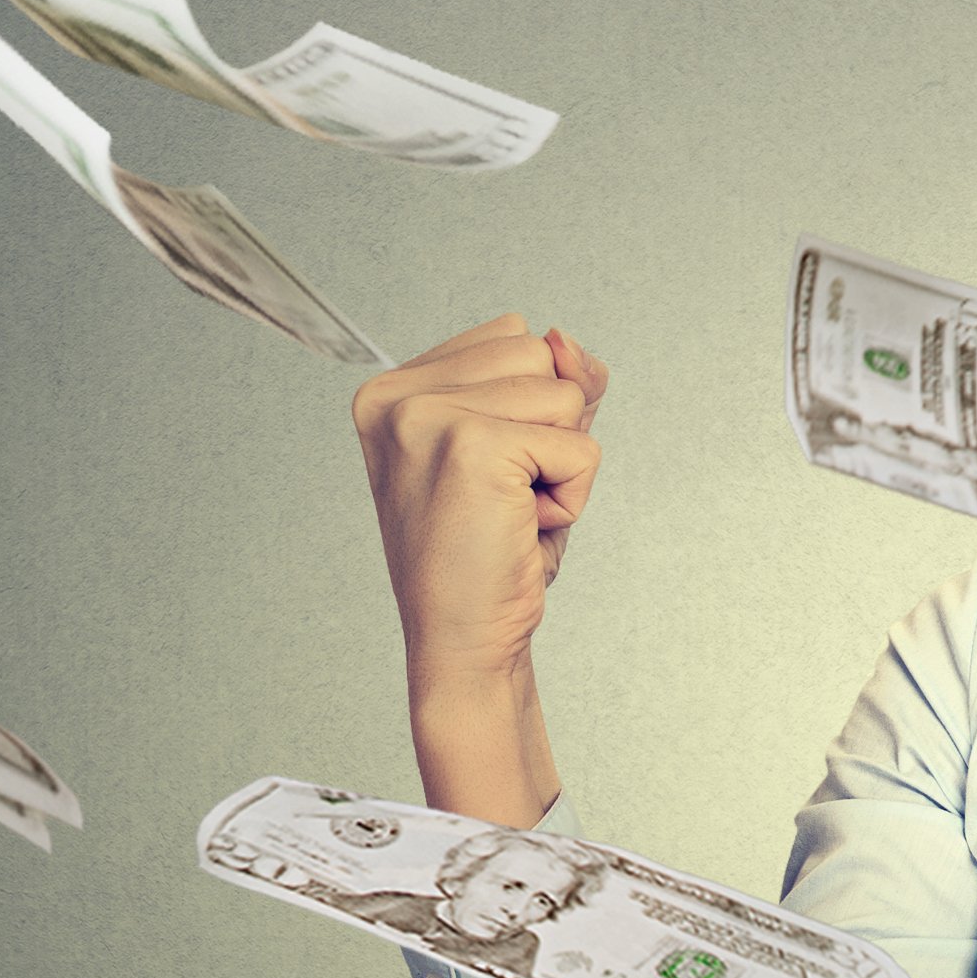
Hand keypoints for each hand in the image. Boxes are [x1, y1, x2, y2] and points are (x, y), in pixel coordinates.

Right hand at [352, 312, 607, 688]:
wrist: (464, 640)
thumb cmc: (490, 552)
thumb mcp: (527, 445)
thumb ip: (554, 379)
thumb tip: (566, 341)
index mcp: (395, 389)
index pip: (514, 337)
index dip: (532, 409)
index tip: (486, 474)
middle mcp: (397, 395)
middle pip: (542, 355)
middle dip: (551, 430)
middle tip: (503, 498)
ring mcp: (428, 417)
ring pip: (566, 395)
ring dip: (562, 463)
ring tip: (510, 510)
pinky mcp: (471, 446)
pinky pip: (581, 446)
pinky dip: (572, 494)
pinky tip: (520, 527)